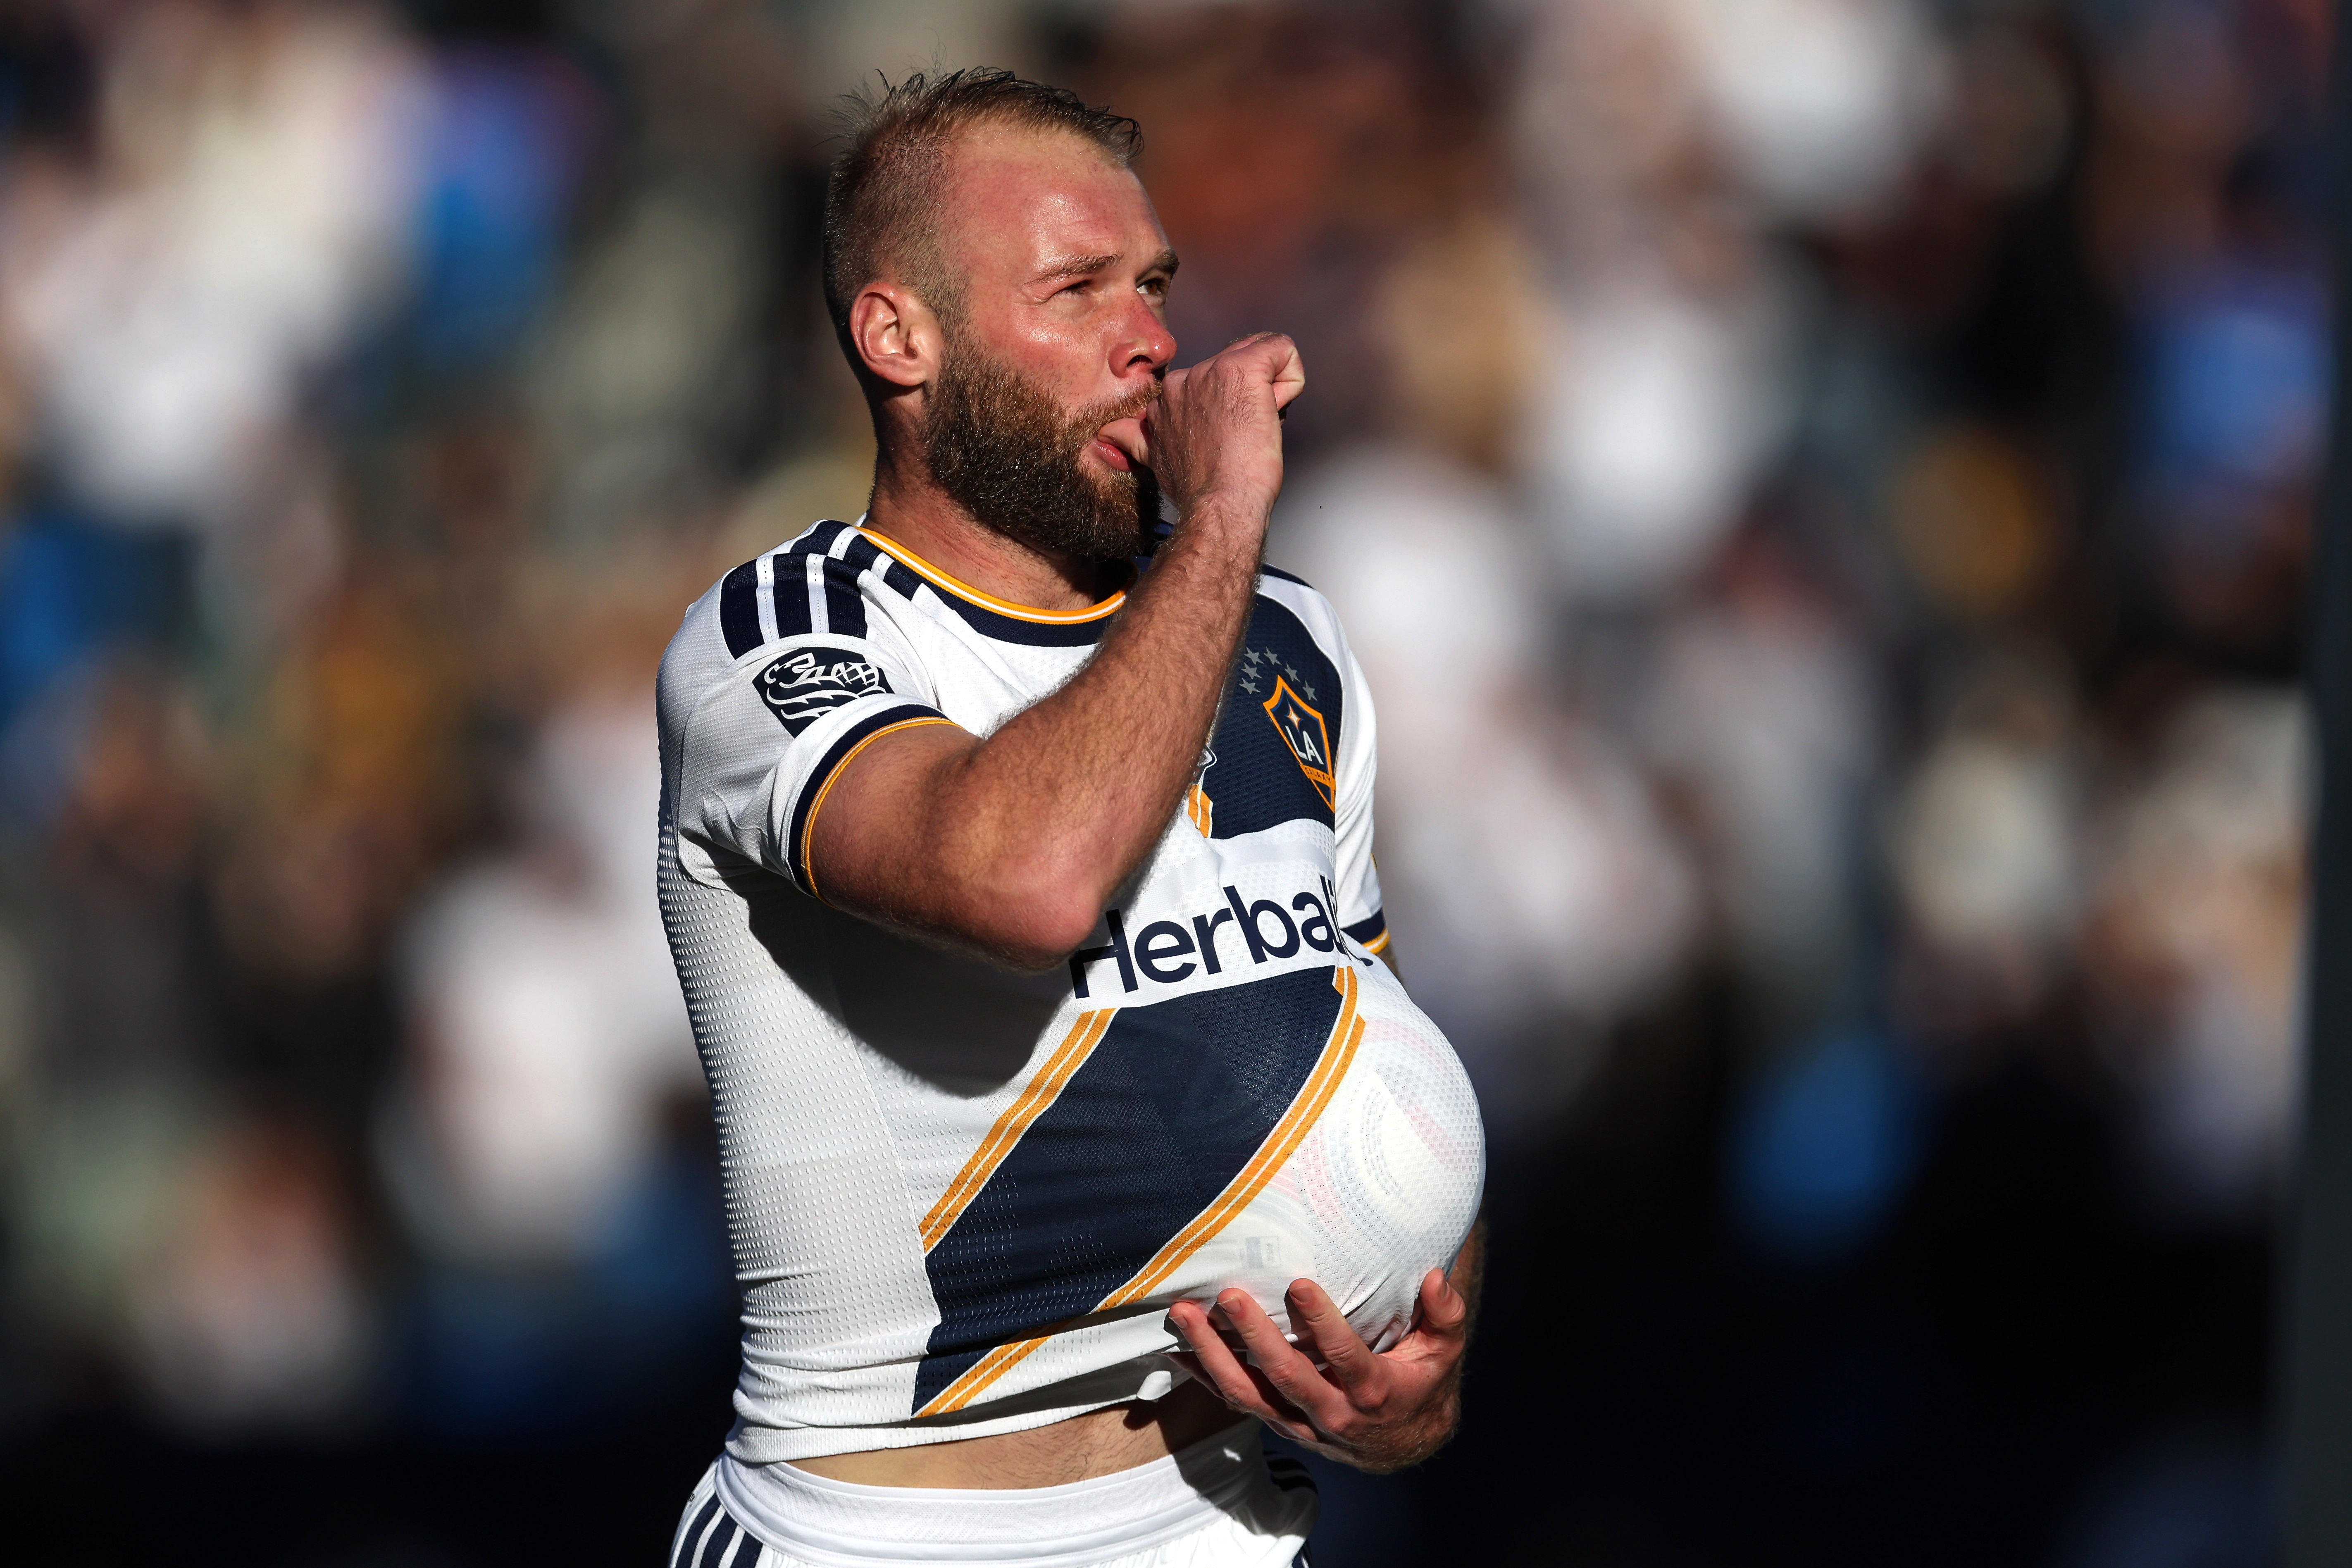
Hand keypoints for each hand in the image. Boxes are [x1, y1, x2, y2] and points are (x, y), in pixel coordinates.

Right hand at [1123, 332, 1304, 519]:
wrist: (1220, 504)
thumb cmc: (1200, 490)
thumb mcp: (1155, 460)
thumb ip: (1135, 439)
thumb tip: (1105, 434)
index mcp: (1166, 398)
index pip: (1211, 381)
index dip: (1227, 409)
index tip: (1222, 440)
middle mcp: (1183, 379)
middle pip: (1238, 368)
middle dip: (1249, 400)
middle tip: (1241, 440)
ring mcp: (1211, 371)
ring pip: (1261, 360)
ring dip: (1269, 396)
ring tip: (1254, 431)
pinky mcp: (1242, 369)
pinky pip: (1282, 349)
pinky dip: (1292, 377)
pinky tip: (1275, 410)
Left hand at [1167, 1264, 1469, 1473]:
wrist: (1405, 1442)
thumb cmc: (1421, 1381)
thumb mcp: (1445, 1350)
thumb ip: (1445, 1314)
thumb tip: (1436, 1277)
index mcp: (1373, 1392)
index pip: (1344, 1357)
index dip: (1322, 1323)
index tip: (1298, 1284)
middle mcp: (1333, 1412)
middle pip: (1286, 1376)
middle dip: (1254, 1336)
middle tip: (1229, 1297)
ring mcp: (1300, 1422)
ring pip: (1249, 1393)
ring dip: (1212, 1355)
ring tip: (1185, 1316)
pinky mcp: (1279, 1423)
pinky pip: (1236, 1402)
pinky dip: (1203, 1376)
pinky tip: (1176, 1348)